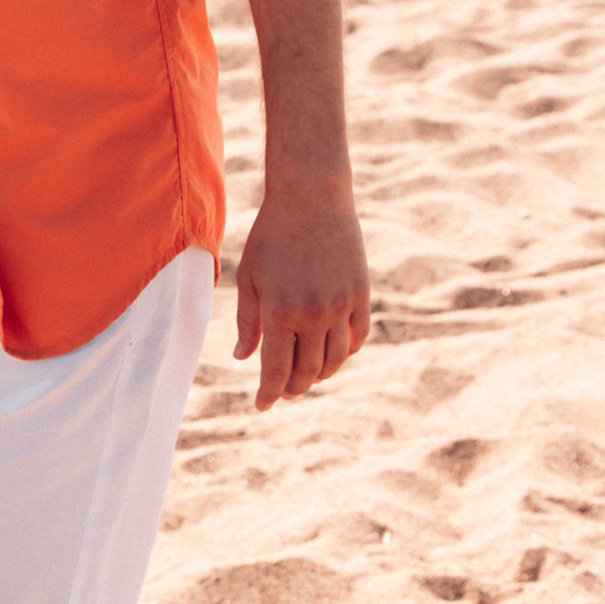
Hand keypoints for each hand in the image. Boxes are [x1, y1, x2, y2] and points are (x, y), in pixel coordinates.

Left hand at [231, 175, 368, 409]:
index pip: (275, 370)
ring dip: (319, 376)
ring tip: (305, 377)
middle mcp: (312, 314)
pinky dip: (344, 353)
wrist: (311, 198)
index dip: (268, 394)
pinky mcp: (360, 295)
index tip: (261, 406)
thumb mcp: (251, 277)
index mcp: (279, 311)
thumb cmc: (271, 235)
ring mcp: (340, 306)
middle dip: (292, 388)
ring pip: (334, 361)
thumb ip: (248, 321)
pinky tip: (330, 355)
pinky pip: (356, 338)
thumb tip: (244, 359)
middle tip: (281, 392)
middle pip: (306, 372)